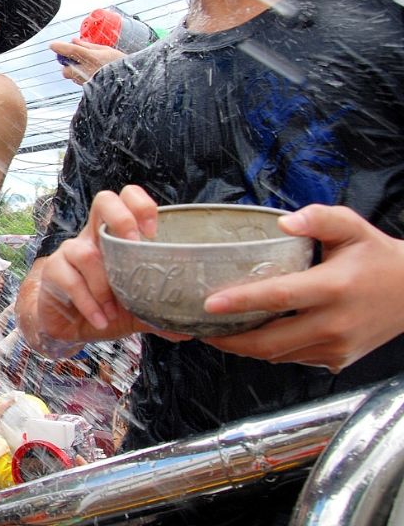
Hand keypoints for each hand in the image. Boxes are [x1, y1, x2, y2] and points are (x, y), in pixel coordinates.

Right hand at [20, 186, 183, 352]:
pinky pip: (71, 280)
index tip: (154, 233)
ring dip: (104, 286)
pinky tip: (101, 320)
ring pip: (87, 252)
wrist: (68, 326)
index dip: (141, 205)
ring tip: (114, 311)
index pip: (127, 199)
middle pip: (104, 200)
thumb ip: (159, 313)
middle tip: (135, 247)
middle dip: (122, 219)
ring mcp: (70, 250)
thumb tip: (190, 330)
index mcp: (116, 237)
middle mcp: (92, 236)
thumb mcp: (137, 309)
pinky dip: (89, 304)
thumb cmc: (105, 307)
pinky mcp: (53, 270)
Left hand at [50, 39, 126, 84]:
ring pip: (71, 77)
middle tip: (73, 58)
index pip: (70, 51)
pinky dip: (80, 76)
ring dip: (73, 71)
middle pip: (65, 69)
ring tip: (86, 66)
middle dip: (66, 64)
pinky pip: (79, 82)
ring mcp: (87, 82)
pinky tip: (91, 73)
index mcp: (91, 57)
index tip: (52, 45)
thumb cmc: (120, 63)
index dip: (59, 47)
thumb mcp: (105, 50)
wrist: (132, 81)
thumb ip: (87, 46)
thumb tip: (73, 40)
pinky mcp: (90, 89)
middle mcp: (86, 71)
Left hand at [202, 205, 403, 372]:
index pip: (279, 297)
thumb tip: (284, 223)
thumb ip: (318, 219)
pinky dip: (270, 351)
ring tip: (221, 332)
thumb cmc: (376, 256)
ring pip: (279, 355)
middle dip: (230, 340)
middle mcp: (335, 323)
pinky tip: (255, 336)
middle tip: (202, 329)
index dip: (242, 302)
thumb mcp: (352, 227)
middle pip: (271, 341)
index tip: (209, 303)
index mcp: (334, 287)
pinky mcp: (338, 360)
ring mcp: (337, 347)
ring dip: (246, 348)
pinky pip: (294, 359)